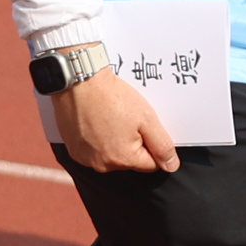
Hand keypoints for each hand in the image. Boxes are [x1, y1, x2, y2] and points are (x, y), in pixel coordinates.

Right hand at [56, 70, 178, 173]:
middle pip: (129, 160)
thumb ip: (161, 145)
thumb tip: (171, 165)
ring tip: (109, 117)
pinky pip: (93, 150)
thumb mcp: (146, 118)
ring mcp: (85, 158)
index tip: (143, 125)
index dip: (151, 143)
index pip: (151, 163)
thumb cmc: (110, 96)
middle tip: (126, 118)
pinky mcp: (74, 150)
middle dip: (132, 142)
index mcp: (124, 159)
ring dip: (113, 141)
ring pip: (111, 155)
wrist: (79, 80)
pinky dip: (96, 139)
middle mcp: (103, 165)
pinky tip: (96, 121)